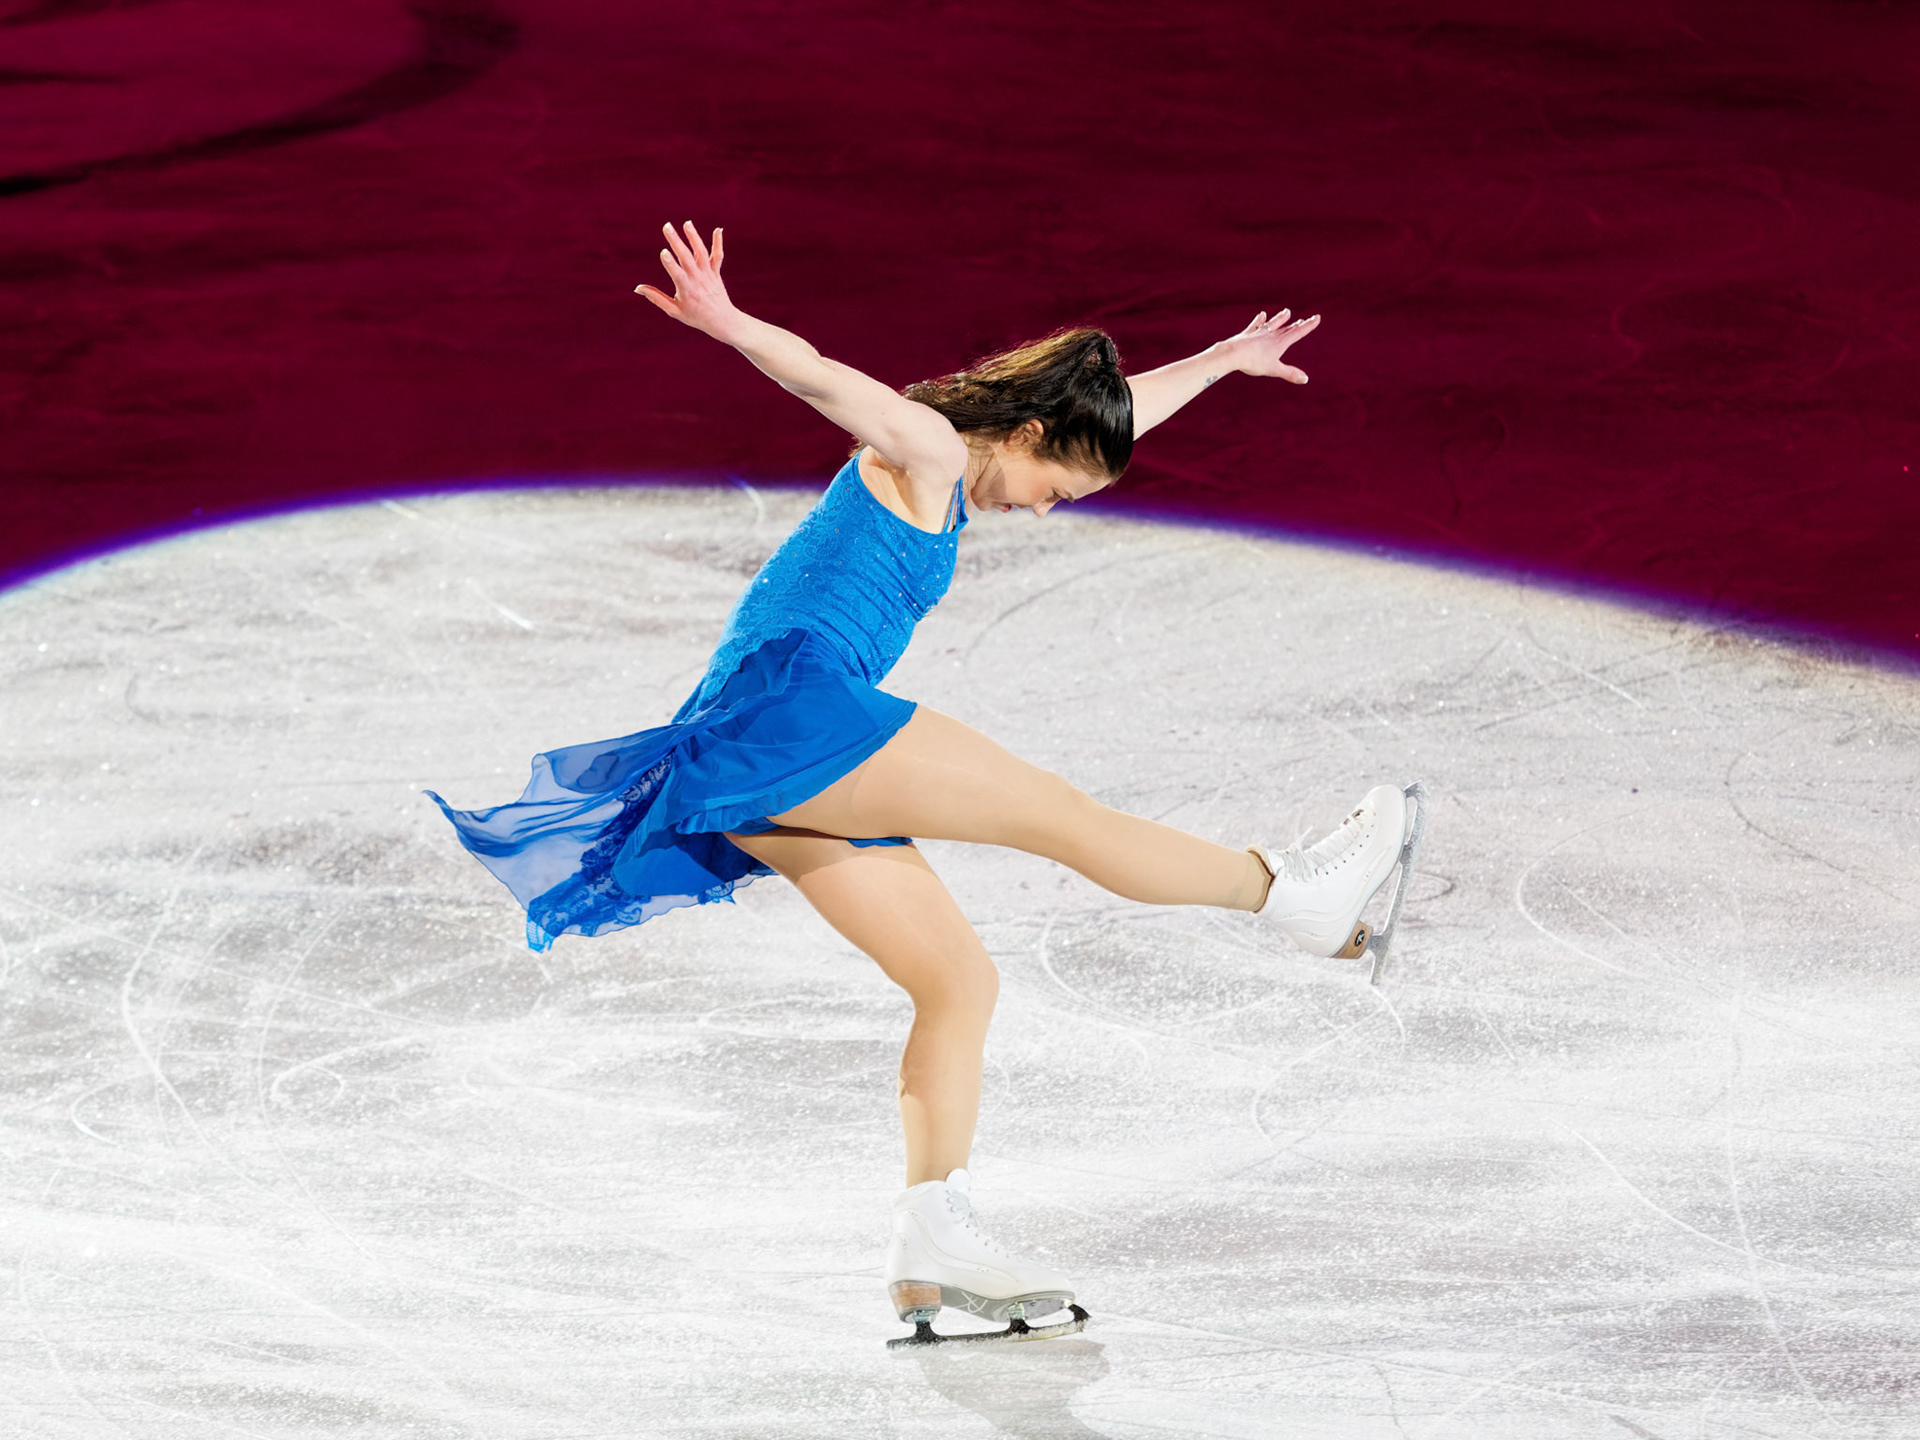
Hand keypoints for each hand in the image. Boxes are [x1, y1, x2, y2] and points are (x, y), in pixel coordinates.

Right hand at [635, 222, 739, 341]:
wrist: (722, 320)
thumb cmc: (695, 316)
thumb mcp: (674, 310)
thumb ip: (656, 298)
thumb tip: (637, 288)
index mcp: (686, 289)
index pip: (677, 273)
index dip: (670, 263)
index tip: (664, 252)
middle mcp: (697, 279)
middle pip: (686, 257)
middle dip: (676, 241)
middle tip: (667, 226)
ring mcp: (708, 274)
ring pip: (701, 253)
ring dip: (694, 237)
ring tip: (686, 223)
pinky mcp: (716, 272)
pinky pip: (718, 256)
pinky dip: (718, 243)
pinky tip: (718, 230)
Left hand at [1221, 309, 1319, 383]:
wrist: (1233, 353)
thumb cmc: (1253, 362)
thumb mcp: (1273, 369)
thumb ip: (1290, 374)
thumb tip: (1305, 379)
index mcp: (1280, 343)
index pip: (1297, 333)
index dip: (1308, 326)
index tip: (1317, 317)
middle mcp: (1271, 335)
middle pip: (1287, 329)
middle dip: (1297, 325)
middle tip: (1304, 320)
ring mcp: (1259, 333)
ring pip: (1273, 324)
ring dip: (1280, 318)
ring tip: (1287, 312)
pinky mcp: (1248, 334)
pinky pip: (1255, 325)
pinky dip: (1260, 320)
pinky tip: (1262, 315)